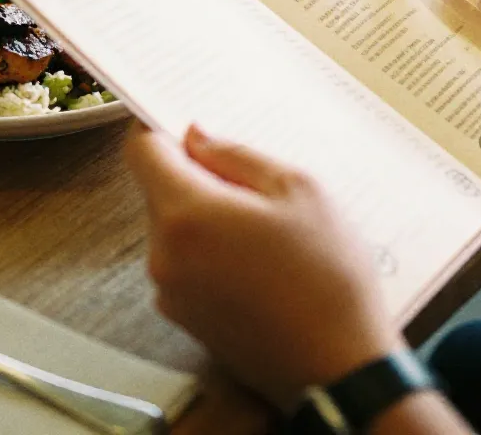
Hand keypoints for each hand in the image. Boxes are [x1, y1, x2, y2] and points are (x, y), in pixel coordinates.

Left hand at [126, 124, 400, 409]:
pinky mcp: (189, 319)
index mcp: (185, 215)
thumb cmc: (327, 276)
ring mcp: (173, 293)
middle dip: (197, 172)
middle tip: (253, 171)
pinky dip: (215, 247)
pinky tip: (265, 254)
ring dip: (210, 211)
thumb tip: (195, 137)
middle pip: (160, 189)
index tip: (181, 112)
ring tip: (270, 219)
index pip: (141, 151)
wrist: (339, 368)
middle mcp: (165, 256)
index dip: (157, 124)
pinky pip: (189, 262)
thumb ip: (236, 155)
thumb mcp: (297, 189)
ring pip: (177, 226)